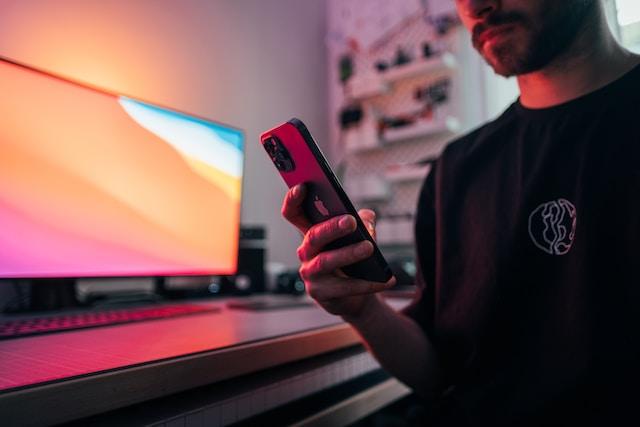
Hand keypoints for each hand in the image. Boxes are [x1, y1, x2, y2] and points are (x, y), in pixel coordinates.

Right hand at [281, 184, 395, 319]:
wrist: (352, 296)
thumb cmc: (351, 260)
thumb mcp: (358, 236)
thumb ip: (363, 222)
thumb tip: (367, 219)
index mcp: (310, 232)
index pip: (293, 213)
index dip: (293, 199)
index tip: (302, 186)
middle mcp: (306, 252)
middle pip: (313, 235)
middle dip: (331, 227)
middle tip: (350, 221)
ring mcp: (310, 273)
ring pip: (325, 261)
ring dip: (348, 253)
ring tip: (369, 247)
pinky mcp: (321, 293)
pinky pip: (344, 287)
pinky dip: (368, 283)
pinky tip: (387, 279)